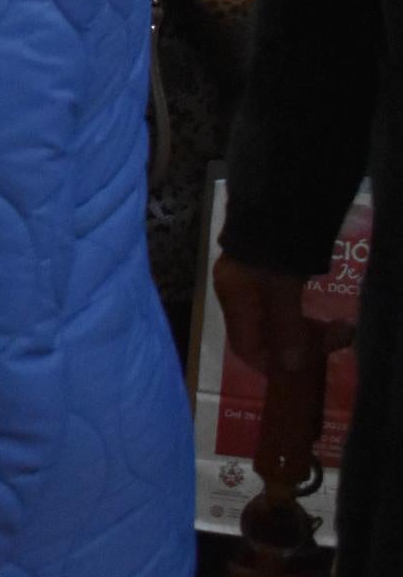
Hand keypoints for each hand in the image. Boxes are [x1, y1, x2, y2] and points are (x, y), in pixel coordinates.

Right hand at [214, 252, 350, 488]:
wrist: (273, 206)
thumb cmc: (272, 254)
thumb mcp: (282, 293)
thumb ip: (286, 330)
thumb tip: (290, 367)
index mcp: (234, 300)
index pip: (244, 347)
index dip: (270, 365)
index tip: (302, 370)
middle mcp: (236, 294)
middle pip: (264, 335)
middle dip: (300, 344)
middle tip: (336, 339)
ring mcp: (248, 281)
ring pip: (277, 320)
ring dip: (308, 329)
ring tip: (341, 327)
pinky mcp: (263, 271)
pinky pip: (282, 305)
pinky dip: (303, 314)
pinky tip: (324, 313)